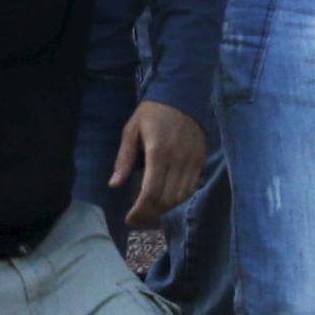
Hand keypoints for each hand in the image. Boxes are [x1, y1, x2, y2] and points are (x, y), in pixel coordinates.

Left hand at [111, 102, 207, 228]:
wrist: (183, 95)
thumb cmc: (153, 113)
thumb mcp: (131, 130)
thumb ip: (124, 159)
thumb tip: (114, 185)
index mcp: (158, 152)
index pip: (151, 192)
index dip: (140, 211)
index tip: (129, 219)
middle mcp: (178, 160)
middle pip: (166, 200)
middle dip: (150, 215)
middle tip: (137, 220)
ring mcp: (192, 161)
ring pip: (180, 197)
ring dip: (165, 209)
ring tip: (150, 212)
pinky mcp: (201, 161)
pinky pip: (191, 188)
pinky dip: (179, 199)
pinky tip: (166, 200)